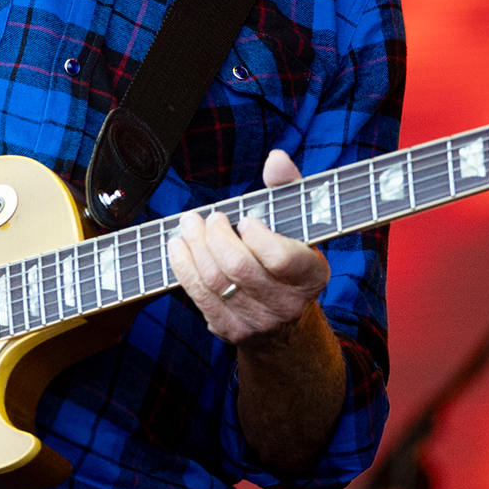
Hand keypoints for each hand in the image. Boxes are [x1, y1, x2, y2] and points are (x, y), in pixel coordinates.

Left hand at [167, 149, 331, 343]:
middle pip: (239, 268)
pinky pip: (199, 297)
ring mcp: (258, 321)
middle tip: (208, 217)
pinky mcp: (230, 330)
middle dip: (215, 236)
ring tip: (188, 225)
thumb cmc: (290, 258)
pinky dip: (183, 268)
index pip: (280, 258)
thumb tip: (276, 159)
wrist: (286, 324)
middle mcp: (287, 303)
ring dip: (194, 247)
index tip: (246, 220)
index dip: (257, 236)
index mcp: (310, 275)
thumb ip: (288, 188)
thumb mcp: (299, 225)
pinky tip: (178, 248)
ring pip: (215, 282)